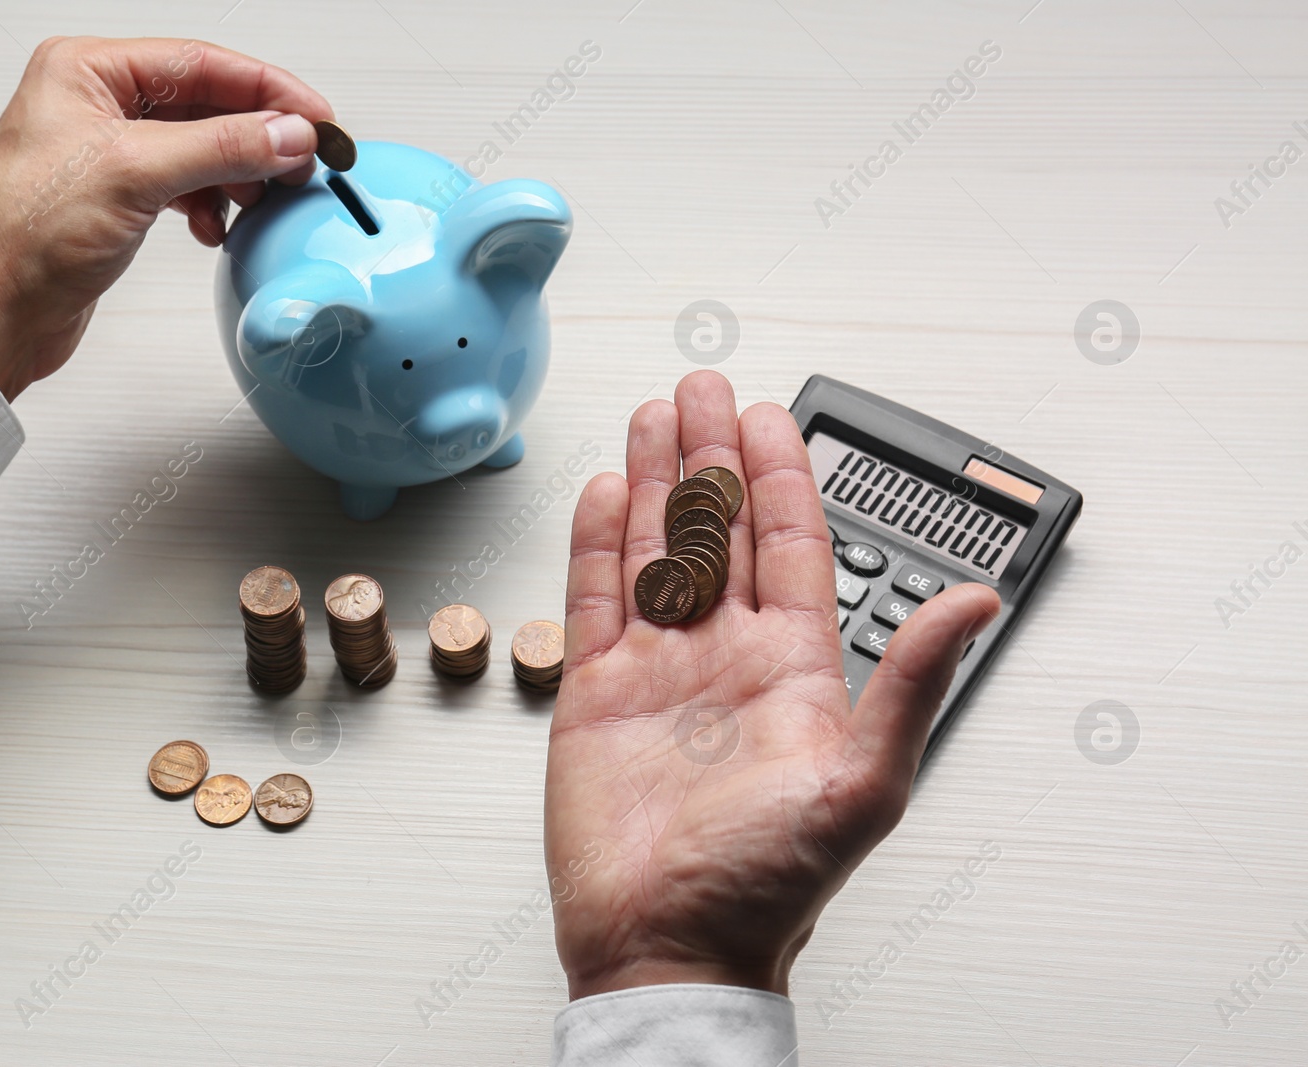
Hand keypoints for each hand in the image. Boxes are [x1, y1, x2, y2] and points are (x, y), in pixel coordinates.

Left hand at [0, 36, 332, 400]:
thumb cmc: (22, 240)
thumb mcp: (134, 175)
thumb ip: (220, 147)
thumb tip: (286, 132)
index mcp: (85, 71)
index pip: (199, 62)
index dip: (267, 88)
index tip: (315, 115)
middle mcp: (93, 103)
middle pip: (203, 102)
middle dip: (256, 135)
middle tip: (302, 160)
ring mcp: (104, 152)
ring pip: (198, 146)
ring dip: (235, 173)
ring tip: (261, 198)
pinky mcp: (113, 197)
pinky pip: (182, 184)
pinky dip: (209, 203)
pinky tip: (216, 226)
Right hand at [545, 370, 1000, 999]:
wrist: (669, 946)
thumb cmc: (767, 887)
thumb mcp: (861, 782)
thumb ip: (912, 683)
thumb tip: (978, 603)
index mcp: (793, 668)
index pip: (791, 544)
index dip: (779, 475)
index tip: (769, 417)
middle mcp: (725, 656)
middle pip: (719, 531)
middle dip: (711, 457)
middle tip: (703, 392)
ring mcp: (657, 670)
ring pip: (656, 550)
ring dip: (655, 482)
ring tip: (654, 419)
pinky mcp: (595, 693)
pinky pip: (595, 598)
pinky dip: (596, 542)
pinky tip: (604, 493)